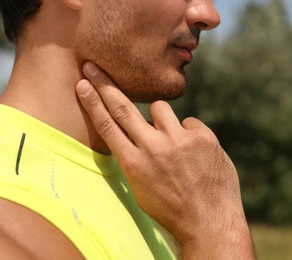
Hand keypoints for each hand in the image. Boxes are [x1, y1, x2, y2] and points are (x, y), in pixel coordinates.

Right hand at [76, 61, 254, 258]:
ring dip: (160, 120)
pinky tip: (194, 153)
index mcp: (132, 163)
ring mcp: (178, 140)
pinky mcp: (202, 137)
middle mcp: (152, 148)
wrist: (209, 221)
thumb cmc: (170, 207)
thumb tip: (134, 133)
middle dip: (104, 84)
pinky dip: (187, 134)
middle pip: (122, 107)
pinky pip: (188, 122)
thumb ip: (134, 158)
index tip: (82, 84)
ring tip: (170, 141)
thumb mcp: (140, 188)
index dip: (92, 101)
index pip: (106, 125)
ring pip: (158, 108)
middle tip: (93, 67)